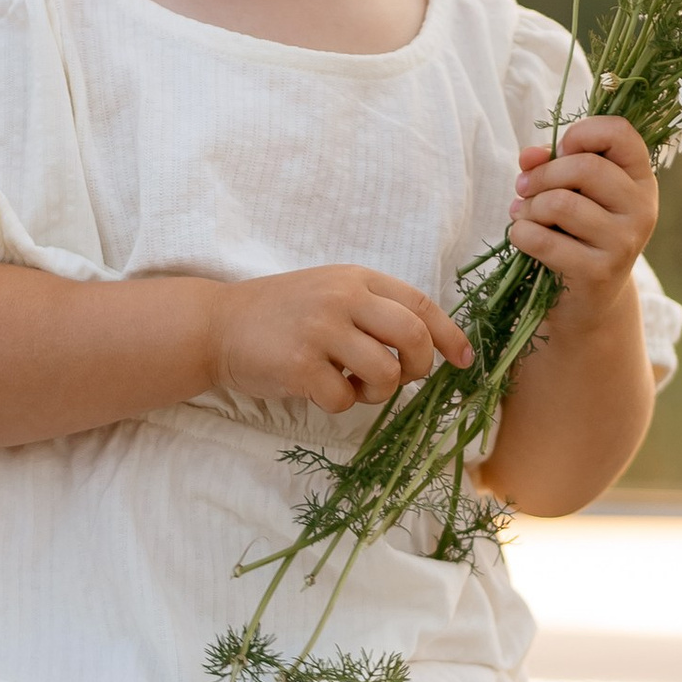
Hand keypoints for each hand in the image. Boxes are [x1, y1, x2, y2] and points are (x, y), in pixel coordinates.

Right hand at [212, 264, 474, 415]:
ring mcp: (320, 330)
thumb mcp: (330, 292)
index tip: (464, 361)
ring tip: (353, 384)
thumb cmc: (281, 315)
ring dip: (378, 391)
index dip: (450, 336)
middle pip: (414, 337)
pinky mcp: (299, 364)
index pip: (421, 305)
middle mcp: (342, 298)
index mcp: (356, 278)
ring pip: (386, 373)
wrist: (217, 325)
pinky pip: (344, 399)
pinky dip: (340, 403)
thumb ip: (373, 309)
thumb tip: (428, 345)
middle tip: (405, 378)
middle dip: (420, 367)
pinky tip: (320, 389)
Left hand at [508, 116, 658, 304]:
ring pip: (560, 203)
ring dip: (528, 207)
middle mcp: (641, 209)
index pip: (620, 132)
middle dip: (542, 175)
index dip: (581, 133)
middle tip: (523, 188)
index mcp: (640, 180)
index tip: (562, 151)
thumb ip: (551, 164)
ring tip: (522, 215)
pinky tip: (522, 236)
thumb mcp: (571, 191)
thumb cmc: (576, 234)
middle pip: (584, 167)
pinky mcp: (598, 271)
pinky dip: (521, 233)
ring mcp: (624, 242)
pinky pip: (543, 239)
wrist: (587, 301)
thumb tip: (529, 156)